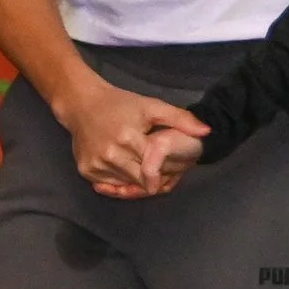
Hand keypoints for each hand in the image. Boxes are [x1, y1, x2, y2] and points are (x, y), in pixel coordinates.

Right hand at [57, 73, 209, 196]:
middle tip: (159, 170)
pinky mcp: (86, 171)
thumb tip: (207, 132)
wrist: (81, 103)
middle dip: (153, 178)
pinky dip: (120, 180)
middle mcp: (110, 154)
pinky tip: (125, 167)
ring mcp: (96, 164)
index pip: (155, 168)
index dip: (165, 171)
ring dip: (137, 180)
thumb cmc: (120, 104)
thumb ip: (180, 119)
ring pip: (126, 185)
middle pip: (141, 180)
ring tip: (141, 166)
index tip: (171, 168)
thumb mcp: (151, 106)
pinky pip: (110, 184)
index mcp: (129, 137)